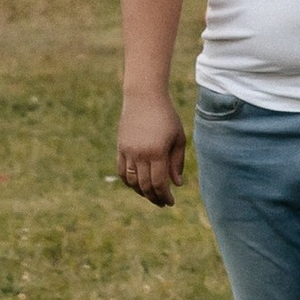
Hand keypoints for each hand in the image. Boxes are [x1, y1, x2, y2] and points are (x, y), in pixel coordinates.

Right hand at [116, 91, 185, 208]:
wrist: (144, 97)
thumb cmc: (166, 116)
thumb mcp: (178, 137)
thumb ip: (177, 162)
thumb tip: (176, 184)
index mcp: (157, 152)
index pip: (159, 183)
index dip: (165, 196)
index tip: (171, 202)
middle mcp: (140, 154)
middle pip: (145, 186)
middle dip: (155, 198)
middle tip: (162, 203)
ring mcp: (128, 151)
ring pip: (132, 182)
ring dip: (142, 192)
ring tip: (151, 195)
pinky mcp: (120, 148)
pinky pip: (122, 172)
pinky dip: (129, 182)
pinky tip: (138, 185)